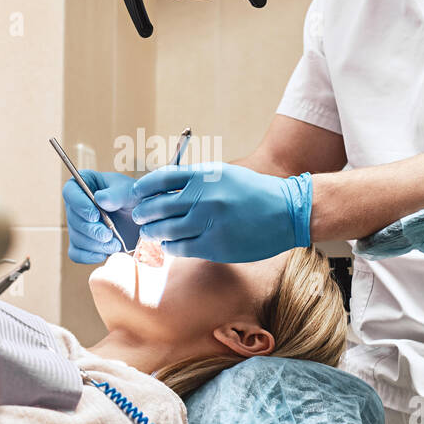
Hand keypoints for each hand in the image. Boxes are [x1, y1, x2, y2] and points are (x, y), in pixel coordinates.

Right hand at [62, 170, 140, 263]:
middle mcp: (77, 204)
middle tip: (109, 235)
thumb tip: (99, 199)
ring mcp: (79, 225)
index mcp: (86, 183)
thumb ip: (117, 194)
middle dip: (91, 230)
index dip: (79, 204)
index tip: (95, 215)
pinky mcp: (83, 244)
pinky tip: (105, 253)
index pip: (70, 191)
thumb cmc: (136, 199)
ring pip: (76, 238)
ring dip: (95, 244)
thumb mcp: (131, 192)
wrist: (144, 219)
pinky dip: (89, 256)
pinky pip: (76, 254)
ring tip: (115, 244)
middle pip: (73, 219)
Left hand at [130, 163, 312, 262]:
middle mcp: (203, 197)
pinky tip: (169, 244)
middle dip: (143, 213)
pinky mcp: (215, 246)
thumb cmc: (252, 192)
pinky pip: (180, 248)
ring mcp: (208, 223)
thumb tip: (160, 189)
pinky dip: (169, 246)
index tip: (136, 195)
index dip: (142, 188)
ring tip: (151, 232)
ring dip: (153, 232)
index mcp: (204, 176)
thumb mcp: (223, 174)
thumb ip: (193, 180)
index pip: (160, 179)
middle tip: (140, 218)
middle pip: (157, 207)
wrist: (287, 212)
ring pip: (165, 230)